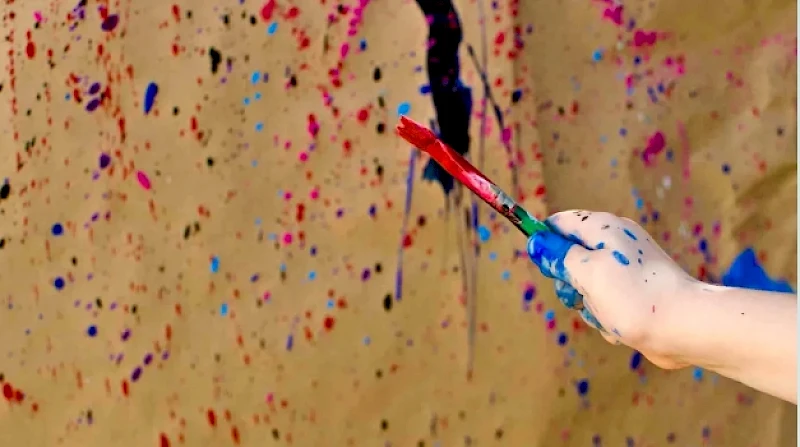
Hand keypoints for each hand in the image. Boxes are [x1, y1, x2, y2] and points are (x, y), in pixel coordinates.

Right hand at [527, 210, 697, 368]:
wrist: (685, 328)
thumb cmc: (634, 296)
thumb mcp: (587, 272)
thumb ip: (558, 255)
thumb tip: (536, 241)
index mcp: (604, 228)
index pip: (560, 223)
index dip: (546, 242)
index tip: (548, 266)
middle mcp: (615, 244)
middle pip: (569, 258)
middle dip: (569, 282)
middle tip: (582, 293)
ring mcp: (626, 270)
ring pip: (584, 286)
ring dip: (588, 304)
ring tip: (607, 313)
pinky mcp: (633, 294)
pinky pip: (604, 302)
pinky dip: (606, 316)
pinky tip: (620, 324)